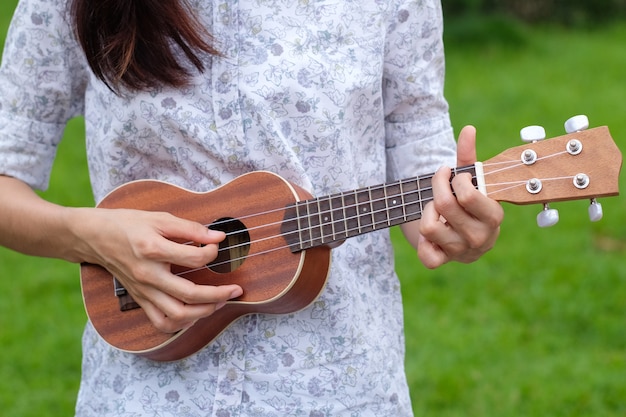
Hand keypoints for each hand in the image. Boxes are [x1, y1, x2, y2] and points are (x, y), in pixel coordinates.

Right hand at [75, 208, 242, 332]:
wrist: (94, 237)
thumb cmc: (128, 224)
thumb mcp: (159, 218)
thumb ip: (190, 228)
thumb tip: (218, 238)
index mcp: (152, 249)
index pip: (193, 259)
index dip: (212, 254)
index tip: (217, 248)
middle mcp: (147, 274)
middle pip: (189, 294)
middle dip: (218, 295)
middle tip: (236, 290)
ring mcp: (143, 290)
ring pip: (177, 315)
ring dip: (203, 312)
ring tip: (220, 303)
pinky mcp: (139, 299)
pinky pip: (161, 322)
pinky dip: (181, 323)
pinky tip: (195, 314)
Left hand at [416, 126, 503, 267]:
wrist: (463, 235)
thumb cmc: (468, 203)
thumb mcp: (470, 180)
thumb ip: (468, 156)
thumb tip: (468, 129)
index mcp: (494, 217)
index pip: (468, 194)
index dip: (454, 180)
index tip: (454, 176)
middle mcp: (480, 238)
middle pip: (444, 205)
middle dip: (437, 187)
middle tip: (439, 184)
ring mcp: (461, 252)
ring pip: (429, 227)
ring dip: (427, 212)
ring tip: (436, 210)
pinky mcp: (442, 262)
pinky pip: (425, 256)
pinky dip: (423, 243)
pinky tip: (431, 233)